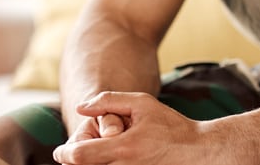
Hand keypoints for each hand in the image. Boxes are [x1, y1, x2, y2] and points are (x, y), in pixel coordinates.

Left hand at [53, 92, 207, 164]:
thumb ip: (108, 101)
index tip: (60, 152)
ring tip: (95, 155)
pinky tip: (110, 160)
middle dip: (76, 162)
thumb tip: (80, 108)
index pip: (79, 157)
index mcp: (123, 149)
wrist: (199, 153)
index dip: (64, 154)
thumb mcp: (142, 103)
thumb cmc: (171, 126)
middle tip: (77, 154)